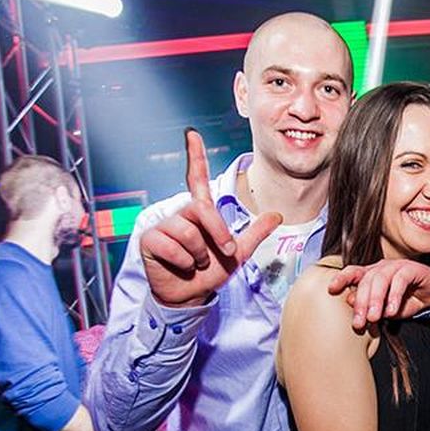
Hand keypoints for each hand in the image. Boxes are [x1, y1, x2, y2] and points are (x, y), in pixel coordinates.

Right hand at [139, 129, 281, 306]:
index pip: (197, 180)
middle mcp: (181, 214)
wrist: (190, 296)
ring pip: (189, 232)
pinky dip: (184, 263)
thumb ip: (255, 233)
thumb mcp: (238, 254)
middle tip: (223, 253)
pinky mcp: (151, 241)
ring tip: (196, 263)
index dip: (196, 156)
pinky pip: (172, 247)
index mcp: (200, 213)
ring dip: (200, 255)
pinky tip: (181, 267)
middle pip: (202, 209)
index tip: (192, 134)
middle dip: (219, 233)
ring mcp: (164, 226)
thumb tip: (278, 215)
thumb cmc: (209, 272)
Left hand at [327, 259, 429, 330]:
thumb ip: (369, 306)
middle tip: (359, 322)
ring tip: (374, 317)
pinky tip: (392, 310)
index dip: (341, 278)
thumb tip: (348, 301)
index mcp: (371, 274)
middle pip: (366, 280)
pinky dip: (394, 296)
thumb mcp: (385, 309)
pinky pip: (400, 280)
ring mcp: (397, 266)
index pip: (352, 272)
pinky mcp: (412, 269)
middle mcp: (381, 268)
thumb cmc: (405, 301)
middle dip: (361, 302)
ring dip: (376, 300)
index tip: (331, 289)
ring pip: (381, 279)